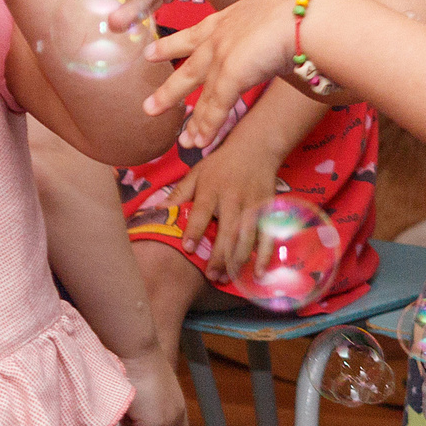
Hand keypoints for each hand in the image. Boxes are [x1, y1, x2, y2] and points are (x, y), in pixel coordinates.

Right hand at [115, 350, 188, 425]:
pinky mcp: (157, 425)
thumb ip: (148, 409)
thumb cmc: (135, 365)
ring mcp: (169, 422)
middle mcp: (178, 416)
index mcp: (178, 408)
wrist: (136, 352)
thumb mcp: (147, 390)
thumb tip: (132, 425)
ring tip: (124, 425)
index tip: (136, 424)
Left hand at [144, 0, 305, 147]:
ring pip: (203, 95)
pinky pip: (217, 107)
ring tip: (183, 143)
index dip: (172, 46)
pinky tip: (200, 144)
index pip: (195, 34)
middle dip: (170, 91)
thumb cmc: (301, 4)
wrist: (308, 15)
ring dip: (194, 121)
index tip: (150, 54)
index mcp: (229, 18)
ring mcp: (223, 57)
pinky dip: (208, 127)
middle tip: (149, 106)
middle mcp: (220, 38)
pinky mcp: (231, 75)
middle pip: (190, 69)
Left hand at [169, 134, 294, 277]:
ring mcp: (253, 205)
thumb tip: (157, 212)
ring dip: (237, 260)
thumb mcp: (197, 173)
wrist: (257, 147)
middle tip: (211, 275)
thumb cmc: (222, 163)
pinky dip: (264, 255)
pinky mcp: (268, 210)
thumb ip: (179, 194)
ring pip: (247, 237)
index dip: (195, 230)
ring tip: (226, 277)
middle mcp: (233, 198)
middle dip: (219, 255)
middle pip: (227, 230)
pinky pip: (268, 236)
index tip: (189, 248)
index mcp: (212, 188)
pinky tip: (257, 272)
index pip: (202, 211)